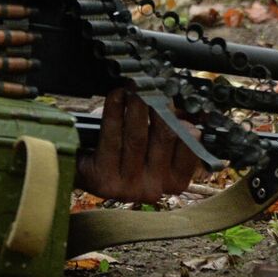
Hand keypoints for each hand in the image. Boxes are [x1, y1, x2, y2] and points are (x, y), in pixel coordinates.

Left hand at [74, 86, 200, 203]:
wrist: (88, 171)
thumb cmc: (125, 155)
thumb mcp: (154, 146)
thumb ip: (173, 133)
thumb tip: (187, 113)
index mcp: (173, 182)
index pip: (190, 148)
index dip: (183, 121)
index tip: (175, 101)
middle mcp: (154, 189)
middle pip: (164, 139)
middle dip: (158, 107)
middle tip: (151, 87)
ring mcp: (128, 187)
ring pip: (137, 137)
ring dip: (136, 106)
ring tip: (134, 88)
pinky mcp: (104, 179)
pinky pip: (112, 138)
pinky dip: (115, 111)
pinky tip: (117, 97)